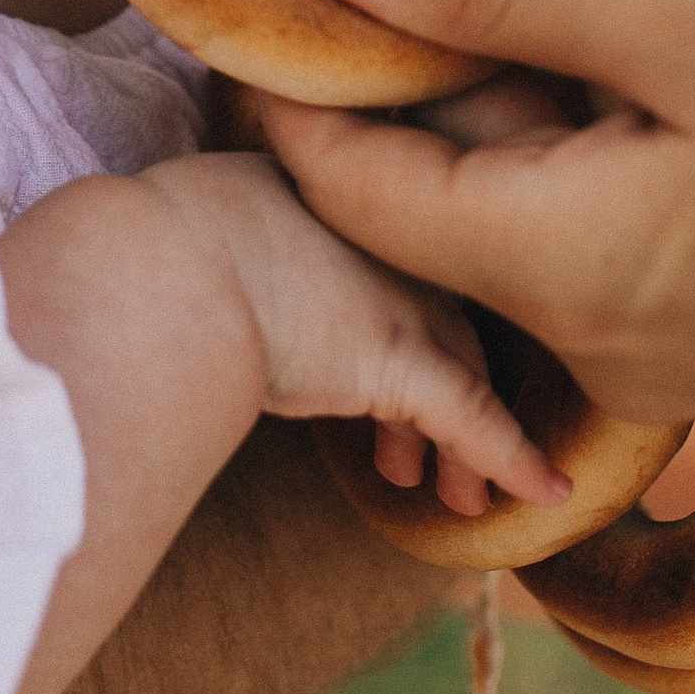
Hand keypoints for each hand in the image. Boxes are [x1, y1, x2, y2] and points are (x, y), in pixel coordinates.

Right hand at [145, 151, 566, 517]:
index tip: (382, 370)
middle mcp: (385, 239)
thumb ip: (222, 244)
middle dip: (445, 387)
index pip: (395, 261)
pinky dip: (513, 458)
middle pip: (443, 316)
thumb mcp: (196, 225)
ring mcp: (400, 296)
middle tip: (426, 454)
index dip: (404, 320)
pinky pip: (477, 421)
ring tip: (455, 494)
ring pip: (464, 372)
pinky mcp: (404, 361)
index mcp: (337, 199)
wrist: (156, 271)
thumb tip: (183, 274)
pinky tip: (545, 495)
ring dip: (466, 442)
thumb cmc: (149, 251)